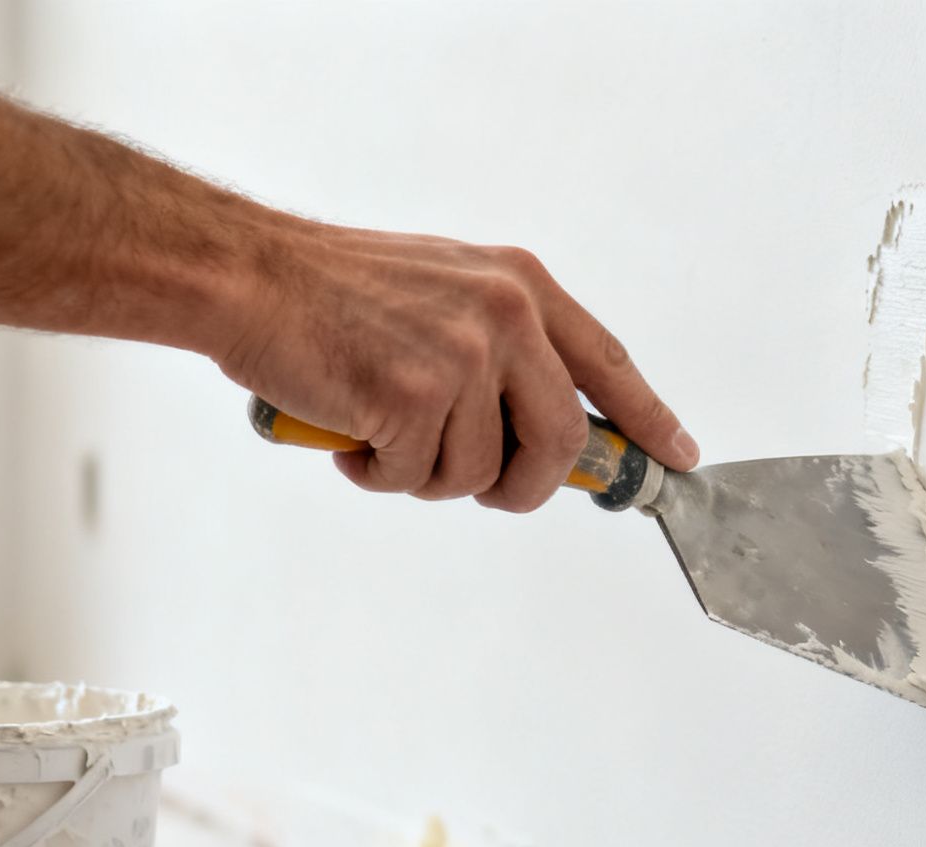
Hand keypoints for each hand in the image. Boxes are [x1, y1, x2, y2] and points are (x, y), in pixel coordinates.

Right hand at [215, 222, 697, 510]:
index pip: (606, 364)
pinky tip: (350, 434)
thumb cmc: (332, 294)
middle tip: (485, 490)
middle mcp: (505, 314)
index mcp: (520, 285)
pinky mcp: (414, 396)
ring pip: (481, 474)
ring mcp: (464, 355)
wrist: (250, 278)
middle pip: (561, 444)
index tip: (676, 457)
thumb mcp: (444, 292)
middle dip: (525, 488)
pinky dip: (378, 475)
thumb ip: (502, 348)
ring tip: (381, 431)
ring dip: (428, 477)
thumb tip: (549, 434)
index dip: (646, 419)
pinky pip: (417, 480)